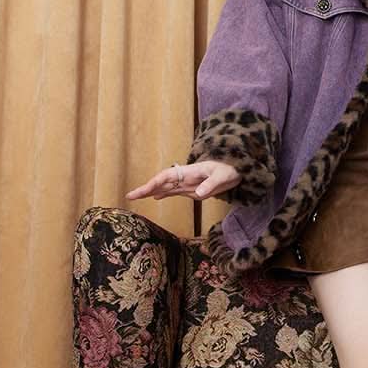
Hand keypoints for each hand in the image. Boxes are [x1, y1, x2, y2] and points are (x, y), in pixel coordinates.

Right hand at [125, 158, 242, 201]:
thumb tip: (199, 193)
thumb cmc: (230, 170)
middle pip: (161, 182)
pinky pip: (173, 191)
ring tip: (136, 197)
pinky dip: (163, 194)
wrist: (237, 170)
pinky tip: (155, 198)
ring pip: (165, 187)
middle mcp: (185, 177)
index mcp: (189, 172)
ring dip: (151, 192)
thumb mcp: (223, 177)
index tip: (144, 191)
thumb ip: (211, 184)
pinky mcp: (191, 188)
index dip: (154, 183)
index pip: (167, 177)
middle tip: (130, 196)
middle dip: (146, 189)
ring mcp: (187, 183)